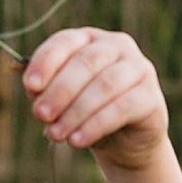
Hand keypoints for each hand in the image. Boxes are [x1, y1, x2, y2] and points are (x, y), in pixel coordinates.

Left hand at [22, 27, 168, 172]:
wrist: (123, 142)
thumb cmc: (84, 114)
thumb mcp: (60, 102)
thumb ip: (45, 93)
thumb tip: (34, 91)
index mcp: (88, 41)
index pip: (66, 42)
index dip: (46, 62)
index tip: (31, 86)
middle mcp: (117, 46)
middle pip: (86, 62)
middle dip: (60, 90)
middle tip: (40, 115)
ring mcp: (138, 69)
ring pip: (105, 85)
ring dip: (75, 112)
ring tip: (56, 134)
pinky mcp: (151, 97)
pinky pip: (122, 108)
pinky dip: (95, 125)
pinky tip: (77, 141)